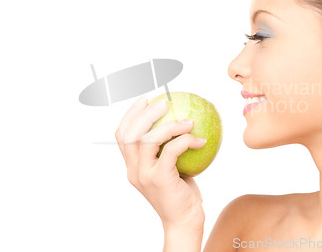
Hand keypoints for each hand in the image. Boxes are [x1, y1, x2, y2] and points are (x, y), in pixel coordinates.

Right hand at [115, 96, 206, 228]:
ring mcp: (144, 175)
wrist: (184, 222)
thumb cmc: (182, 195)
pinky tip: (200, 139)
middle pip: (130, 134)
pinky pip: (171, 151)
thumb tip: (185, 121)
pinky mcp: (159, 180)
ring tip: (187, 119)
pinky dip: (185, 140)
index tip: (145, 99)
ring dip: (169, 125)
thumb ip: (171, 149)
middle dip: (144, 113)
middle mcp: (133, 170)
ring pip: (147, 140)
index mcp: (132, 167)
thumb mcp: (173, 170)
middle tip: (164, 103)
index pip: (122, 135)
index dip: (130, 114)